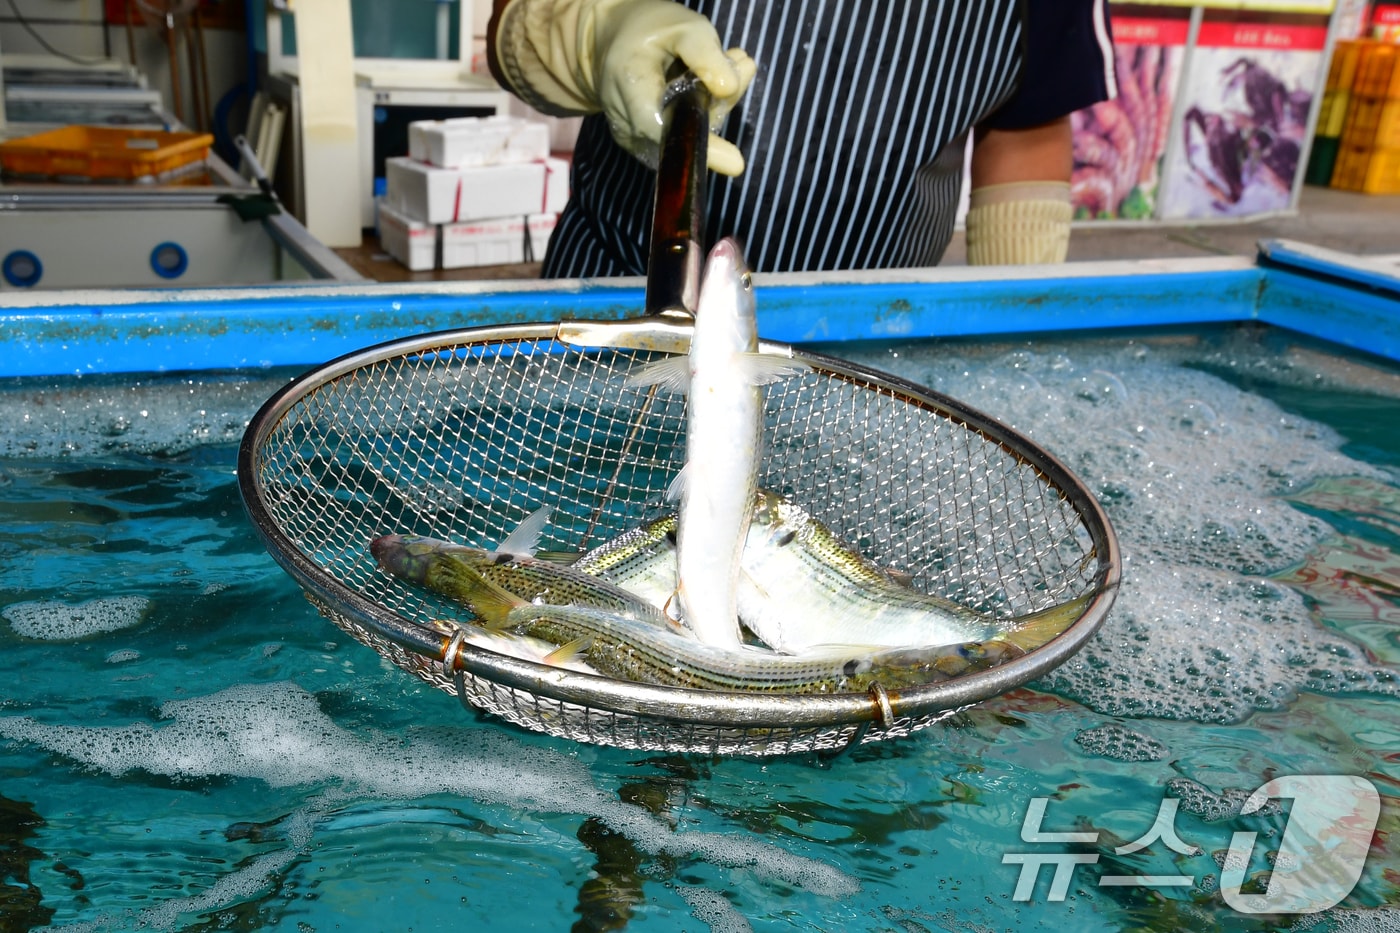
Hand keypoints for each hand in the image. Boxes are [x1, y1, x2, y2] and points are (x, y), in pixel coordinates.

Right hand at [492, 0, 755, 174]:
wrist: (608, 37)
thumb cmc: (646, 27)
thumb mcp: (682, 24)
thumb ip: (708, 54)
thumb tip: (733, 81)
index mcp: (627, 92)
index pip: (663, 132)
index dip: (700, 150)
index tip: (736, 164)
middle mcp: (628, 126)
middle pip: (687, 136)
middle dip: (719, 106)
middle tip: (736, 62)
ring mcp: (639, 140)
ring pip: (692, 138)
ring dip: (717, 104)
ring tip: (722, 61)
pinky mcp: (652, 145)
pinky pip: (689, 137)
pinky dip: (709, 111)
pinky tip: (712, 79)